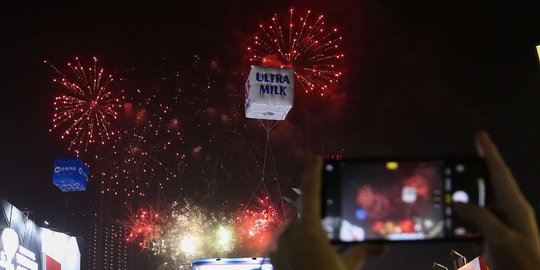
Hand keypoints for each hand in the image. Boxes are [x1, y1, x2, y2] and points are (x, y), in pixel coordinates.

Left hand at [270, 156, 384, 269]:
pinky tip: (306, 262)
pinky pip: (285, 244)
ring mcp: (278, 246)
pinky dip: (295, 248)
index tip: (316, 158)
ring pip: (293, 232)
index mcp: (309, 231)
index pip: (310, 193)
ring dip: (305, 238)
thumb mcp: (347, 267)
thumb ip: (362, 252)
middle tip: (326, 242)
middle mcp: (289, 234)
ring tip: (316, 257)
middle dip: (315, 225)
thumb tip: (384, 246)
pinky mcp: (273, 258)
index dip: (313, 173)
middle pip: (303, 218)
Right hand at [454, 131, 539, 269]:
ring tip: (451, 187)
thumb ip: (481, 218)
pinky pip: (477, 222)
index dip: (489, 153)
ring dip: (467, 195)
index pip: (500, 173)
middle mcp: (509, 212)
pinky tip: (453, 221)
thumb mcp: (501, 239)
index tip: (480, 136)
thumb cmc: (522, 262)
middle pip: (491, 184)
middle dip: (477, 169)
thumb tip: (459, 203)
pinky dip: (464, 218)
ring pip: (481, 203)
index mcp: (515, 207)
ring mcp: (503, 226)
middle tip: (460, 159)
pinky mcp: (495, 239)